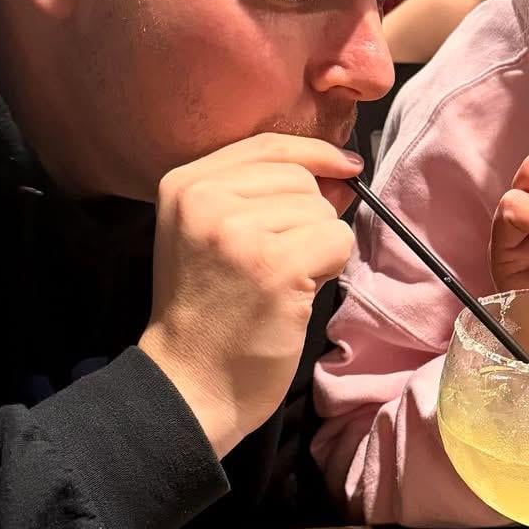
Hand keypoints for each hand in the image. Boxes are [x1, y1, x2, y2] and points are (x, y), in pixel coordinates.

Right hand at [139, 134, 361, 457]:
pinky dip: (331, 266)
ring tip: (280, 282)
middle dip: (309, 217)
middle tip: (278, 264)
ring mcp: (239, 229)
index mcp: (184, 183)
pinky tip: (297, 293)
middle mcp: (206, 197)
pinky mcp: (274, 264)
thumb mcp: (210, 236)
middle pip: (300, 178)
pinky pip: (337, 239)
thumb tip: (337, 173)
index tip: (344, 166)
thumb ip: (262, 196)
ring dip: (317, 246)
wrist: (188, 383)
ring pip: (322, 210)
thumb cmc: (206, 315)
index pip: (268, 145)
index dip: (314, 153)